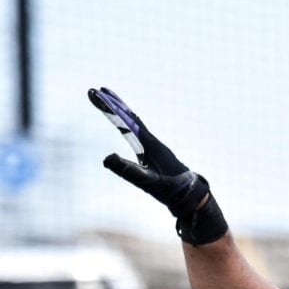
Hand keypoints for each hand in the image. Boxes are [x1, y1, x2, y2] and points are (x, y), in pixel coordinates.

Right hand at [88, 86, 226, 245]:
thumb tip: (106, 157)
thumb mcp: (149, 182)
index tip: (96, 94)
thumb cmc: (172, 191)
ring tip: (109, 99)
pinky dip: (129, 122)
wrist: (192, 198)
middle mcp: (152, 141)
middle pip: (129, 116)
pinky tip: (127, 124)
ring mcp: (154, 146)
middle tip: (96, 90)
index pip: (126, 120)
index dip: (110, 107)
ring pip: (134, 122)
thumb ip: (129, 171)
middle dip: (112, 103)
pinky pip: (139, 132)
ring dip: (121, 110)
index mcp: (150, 145)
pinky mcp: (155, 153)